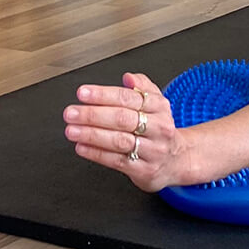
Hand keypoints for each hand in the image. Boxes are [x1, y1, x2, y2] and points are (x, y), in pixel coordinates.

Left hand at [63, 73, 192, 191]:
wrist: (177, 161)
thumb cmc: (158, 130)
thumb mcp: (156, 104)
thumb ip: (142, 87)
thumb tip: (129, 78)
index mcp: (159, 108)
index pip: (129, 98)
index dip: (103, 95)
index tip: (83, 93)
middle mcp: (158, 128)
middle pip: (123, 119)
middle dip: (93, 115)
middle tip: (71, 113)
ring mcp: (152, 151)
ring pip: (119, 141)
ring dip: (92, 135)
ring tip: (72, 130)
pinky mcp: (144, 170)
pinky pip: (117, 161)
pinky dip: (96, 154)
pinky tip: (81, 147)